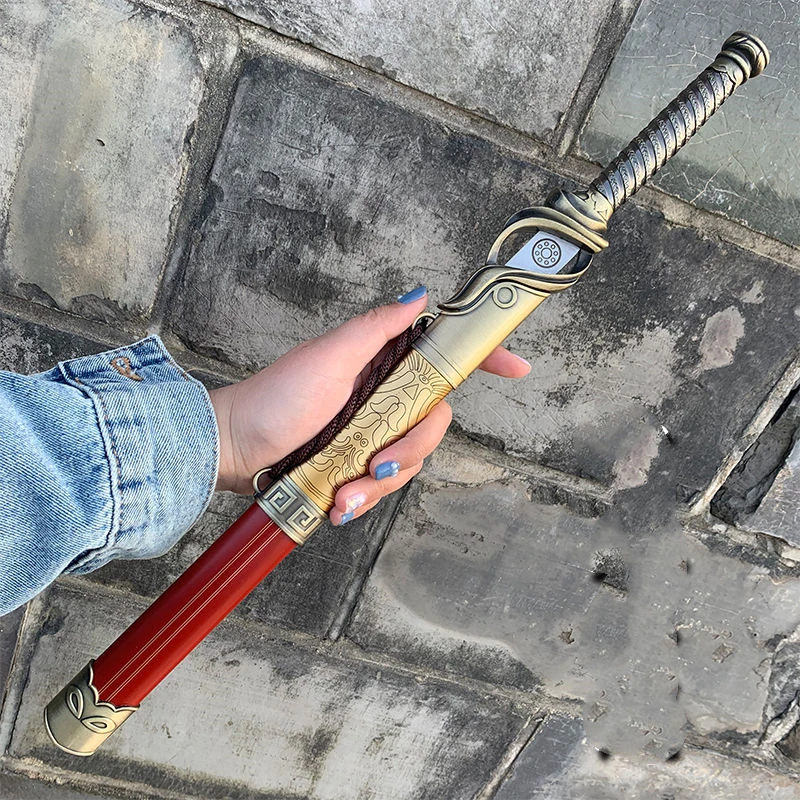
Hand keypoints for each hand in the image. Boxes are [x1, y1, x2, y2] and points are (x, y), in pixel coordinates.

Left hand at [208, 289, 529, 523]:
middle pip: (434, 421)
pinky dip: (365, 498)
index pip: (443, 356)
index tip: (517, 368)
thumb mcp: (327, 357)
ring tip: (344, 495)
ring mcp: (372, 432)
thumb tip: (419, 294)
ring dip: (381, 483)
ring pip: (411, 459)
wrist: (236, 449)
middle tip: (378, 464)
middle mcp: (385, 396)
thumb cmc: (275, 398)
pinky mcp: (357, 464)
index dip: (483, 360)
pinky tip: (340, 505)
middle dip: (410, 449)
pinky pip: (384, 484)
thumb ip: (376, 328)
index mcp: (383, 364)